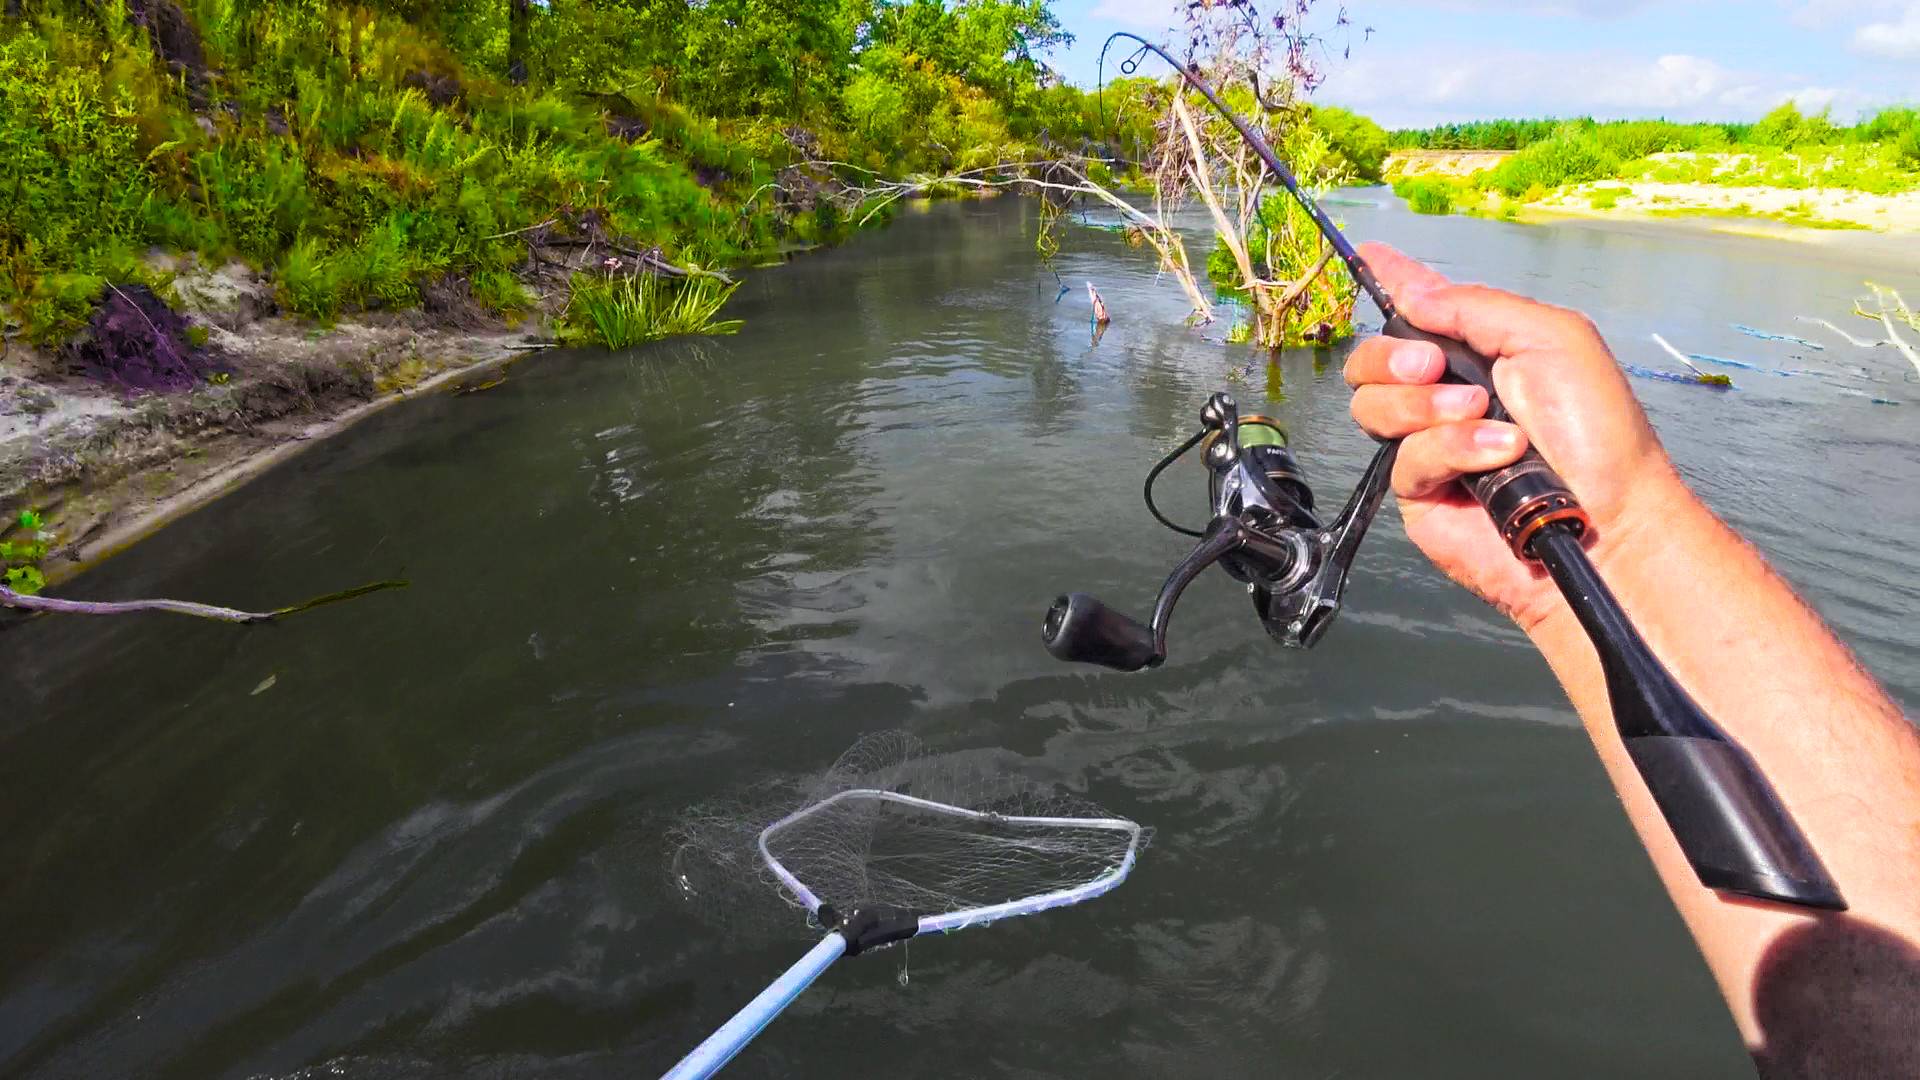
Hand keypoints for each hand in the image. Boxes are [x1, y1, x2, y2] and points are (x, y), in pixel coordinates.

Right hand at [1343, 242, 1691, 631]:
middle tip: (1432, 365)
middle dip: (1390, 355)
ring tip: (1479, 415)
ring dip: (1425, 406)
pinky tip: (1497, 457)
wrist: (1605, 518)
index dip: (1391, 279)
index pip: (1420, 305)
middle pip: (1371, 359)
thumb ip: (1476, 308)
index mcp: (1478, 348)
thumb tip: (1412, 293)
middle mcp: (1443, 393)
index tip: (1365, 253)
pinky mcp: (1420, 492)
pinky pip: (1404, 458)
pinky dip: (1452, 450)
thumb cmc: (1597, 430)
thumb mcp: (1551, 338)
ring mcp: (1426, 443)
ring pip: (1372, 407)